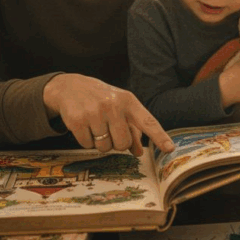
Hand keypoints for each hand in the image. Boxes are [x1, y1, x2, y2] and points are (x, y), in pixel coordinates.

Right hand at [43, 73, 174, 154]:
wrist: (69, 87)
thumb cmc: (100, 99)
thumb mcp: (119, 108)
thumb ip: (132, 129)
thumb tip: (138, 152)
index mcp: (128, 101)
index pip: (148, 122)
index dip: (160, 136)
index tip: (170, 149)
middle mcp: (113, 105)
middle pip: (123, 144)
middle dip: (116, 143)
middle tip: (108, 129)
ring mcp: (95, 112)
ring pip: (104, 147)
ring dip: (100, 142)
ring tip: (95, 125)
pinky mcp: (77, 120)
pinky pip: (87, 145)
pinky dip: (86, 140)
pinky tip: (84, 125)